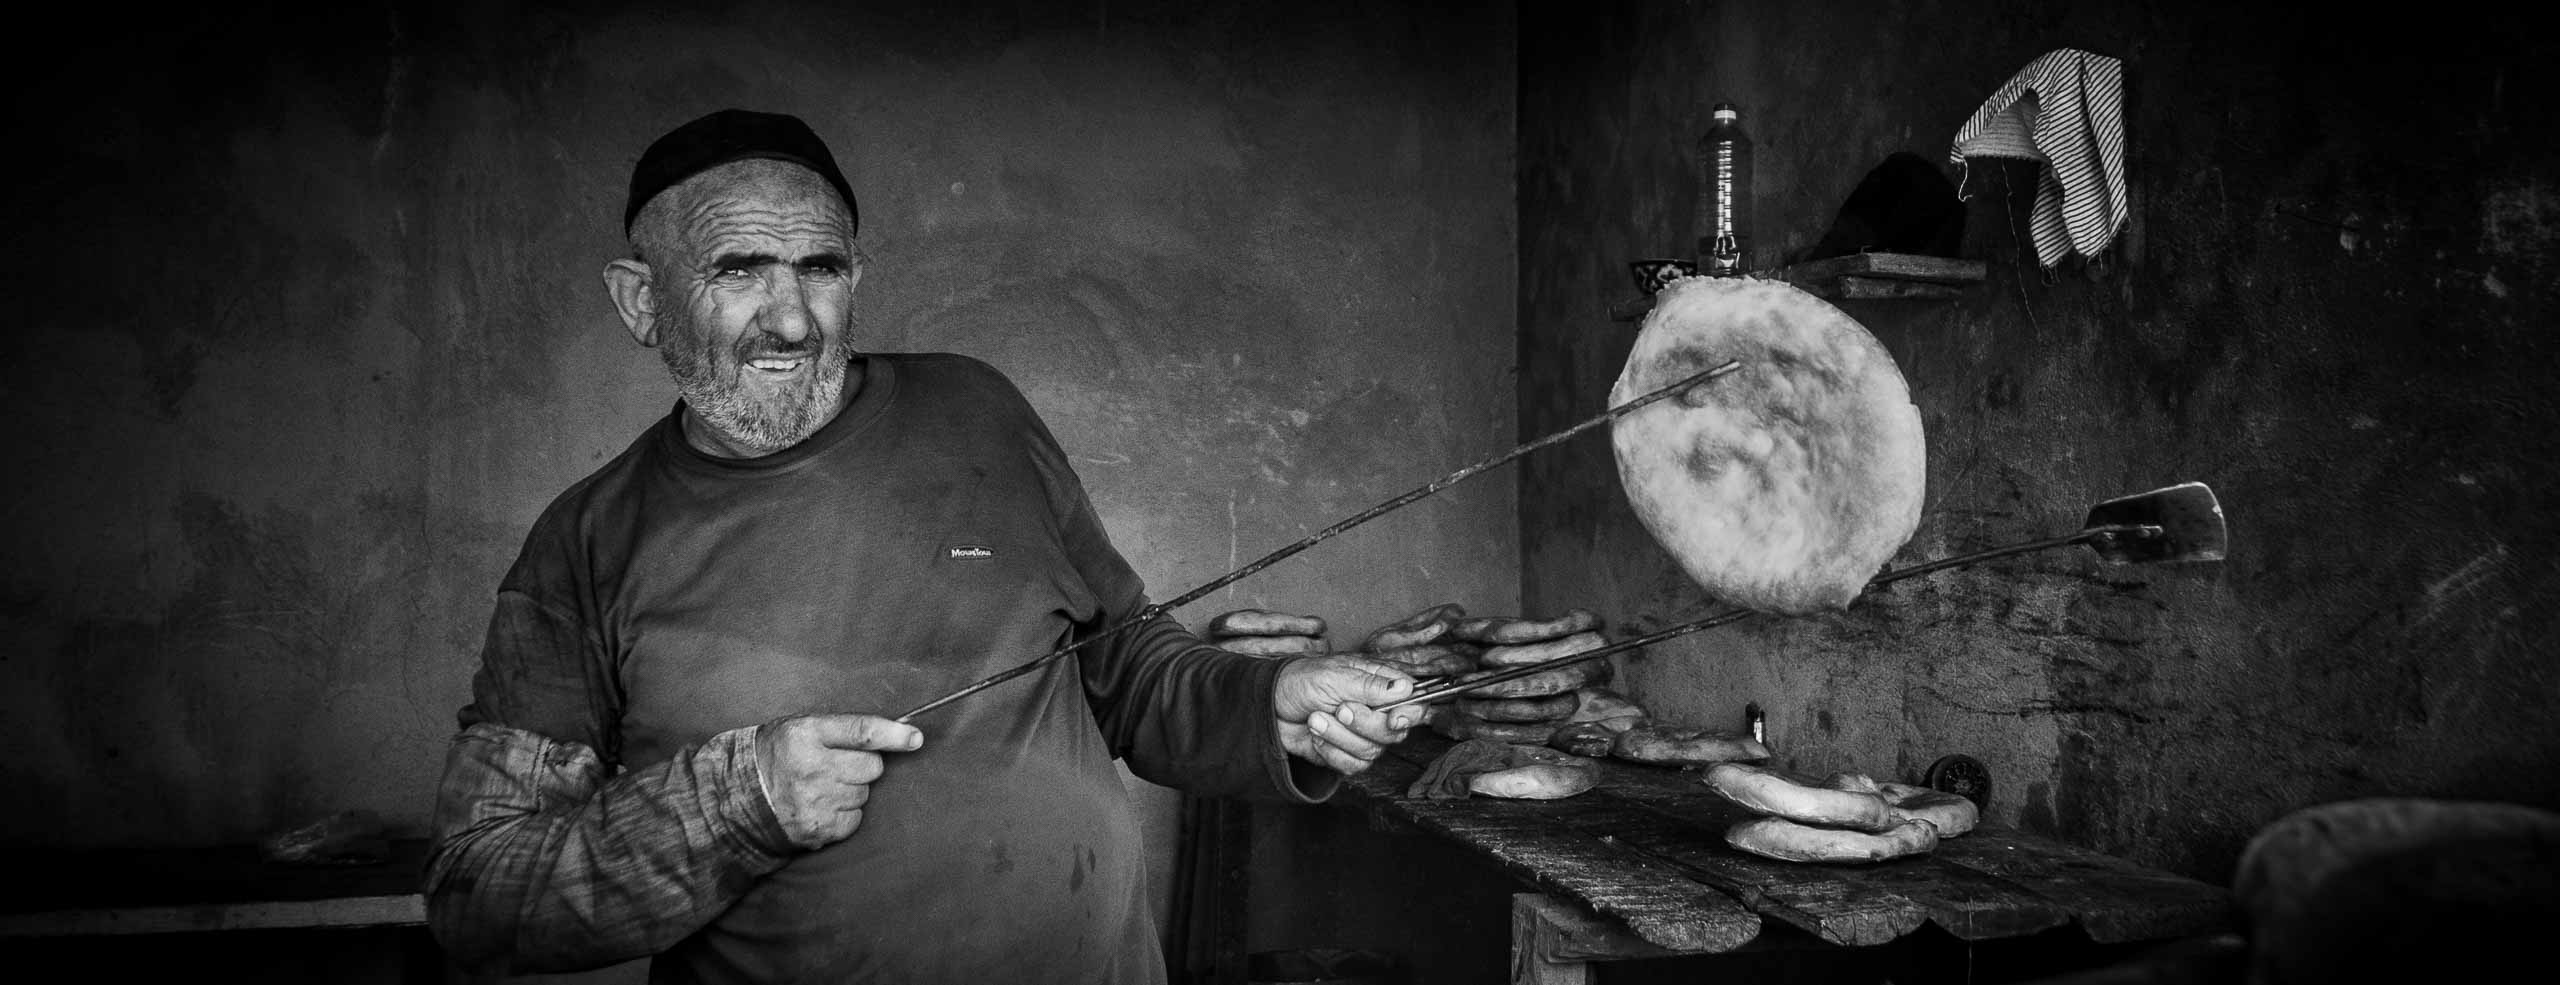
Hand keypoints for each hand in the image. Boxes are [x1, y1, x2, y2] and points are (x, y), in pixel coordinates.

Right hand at [753, 713, 922, 849]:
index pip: (861, 732)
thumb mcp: (799, 728)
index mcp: (806, 734)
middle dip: (864, 766)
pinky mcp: (818, 828)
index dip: (893, 735)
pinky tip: (823, 806)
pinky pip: (855, 819)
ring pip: (865, 794)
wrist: (738, 798)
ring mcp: (815, 800)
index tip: (915, 738)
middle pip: (871, 767)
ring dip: (853, 790)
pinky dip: (845, 814)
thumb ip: (840, 729)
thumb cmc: (776, 755)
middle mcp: (812, 767)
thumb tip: (896, 733)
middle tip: (839, 766)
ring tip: (823, 787)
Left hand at [1273, 654, 1420, 776]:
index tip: (1394, 719)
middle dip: (1364, 724)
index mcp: (1379, 685)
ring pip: (1371, 751)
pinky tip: (1316, 736)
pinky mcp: (1346, 754)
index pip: (1413, 702)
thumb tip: (1405, 687)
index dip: (1409, 714)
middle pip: (1394, 732)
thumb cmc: (1300, 681)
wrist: (1268, 706)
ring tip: (1316, 718)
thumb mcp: (1333, 676)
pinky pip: (1352, 765)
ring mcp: (1362, 735)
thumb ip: (1370, 685)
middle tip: (1339, 709)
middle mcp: (1376, 711)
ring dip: (1339, 736)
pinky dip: (1331, 752)